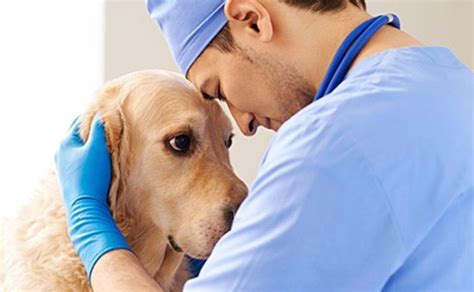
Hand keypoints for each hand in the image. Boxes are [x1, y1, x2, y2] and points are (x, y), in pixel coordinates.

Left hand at [55, 115, 129, 278]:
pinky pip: (79, 160)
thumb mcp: (97, 149)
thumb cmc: (91, 177)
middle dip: (90, 130)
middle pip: (77, 135)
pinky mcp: (70, 178)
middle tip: (106, 126)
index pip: (79, 122)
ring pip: (78, 148)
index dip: (93, 117)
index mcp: (65, 143)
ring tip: (104, 142)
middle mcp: (61, 154)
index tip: (106, 114)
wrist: (85, 208)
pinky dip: (88, 156)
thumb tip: (100, 115)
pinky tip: (98, 160)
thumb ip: (99, 130)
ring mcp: (63, 167)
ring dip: (90, 144)